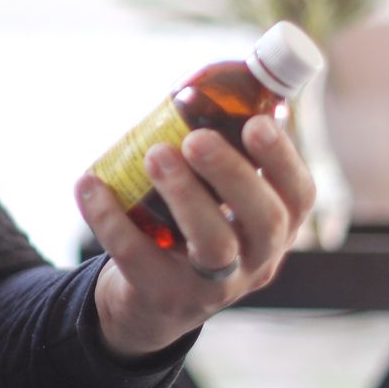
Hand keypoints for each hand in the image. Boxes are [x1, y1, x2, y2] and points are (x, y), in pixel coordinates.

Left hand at [75, 115, 314, 361]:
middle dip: (232, 173)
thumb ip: (219, 152)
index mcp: (276, 226)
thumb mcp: (219, 199)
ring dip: (183, 194)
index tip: (257, 123)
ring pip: (213, 245)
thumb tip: (202, 86)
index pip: (299, 195)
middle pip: (263, 220)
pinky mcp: (166, 297)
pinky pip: (140, 258)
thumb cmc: (191, 227)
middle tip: (195, 138)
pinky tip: (88, 184)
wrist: (153, 301)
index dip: (284, 159)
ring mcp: (215, 287)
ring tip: (152, 153)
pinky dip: (111, 218)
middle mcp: (257, 259)